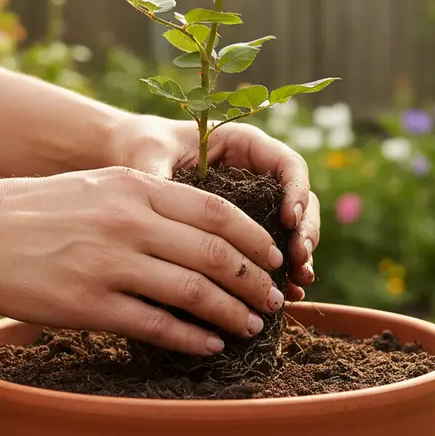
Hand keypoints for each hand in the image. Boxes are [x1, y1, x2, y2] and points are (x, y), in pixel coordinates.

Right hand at [0, 168, 285, 354]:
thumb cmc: (33, 208)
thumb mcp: (96, 187)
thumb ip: (146, 203)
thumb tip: (199, 235)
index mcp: (134, 187)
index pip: (217, 212)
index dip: (255, 238)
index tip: (273, 258)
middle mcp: (127, 222)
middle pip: (214, 253)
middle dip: (254, 280)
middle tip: (272, 299)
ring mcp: (107, 264)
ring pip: (193, 291)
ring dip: (231, 313)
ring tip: (251, 326)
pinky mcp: (85, 305)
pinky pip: (154, 325)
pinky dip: (190, 338)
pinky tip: (208, 345)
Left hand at [111, 115, 318, 298]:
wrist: (129, 154)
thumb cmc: (144, 146)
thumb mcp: (150, 156)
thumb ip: (161, 180)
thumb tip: (161, 219)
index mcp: (245, 144)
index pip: (288, 164)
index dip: (296, 191)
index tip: (289, 219)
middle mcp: (257, 171)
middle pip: (300, 199)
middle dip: (304, 230)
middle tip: (299, 259)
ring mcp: (255, 200)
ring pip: (293, 227)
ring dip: (299, 254)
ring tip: (297, 281)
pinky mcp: (244, 228)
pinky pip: (272, 246)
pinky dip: (282, 268)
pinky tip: (289, 291)